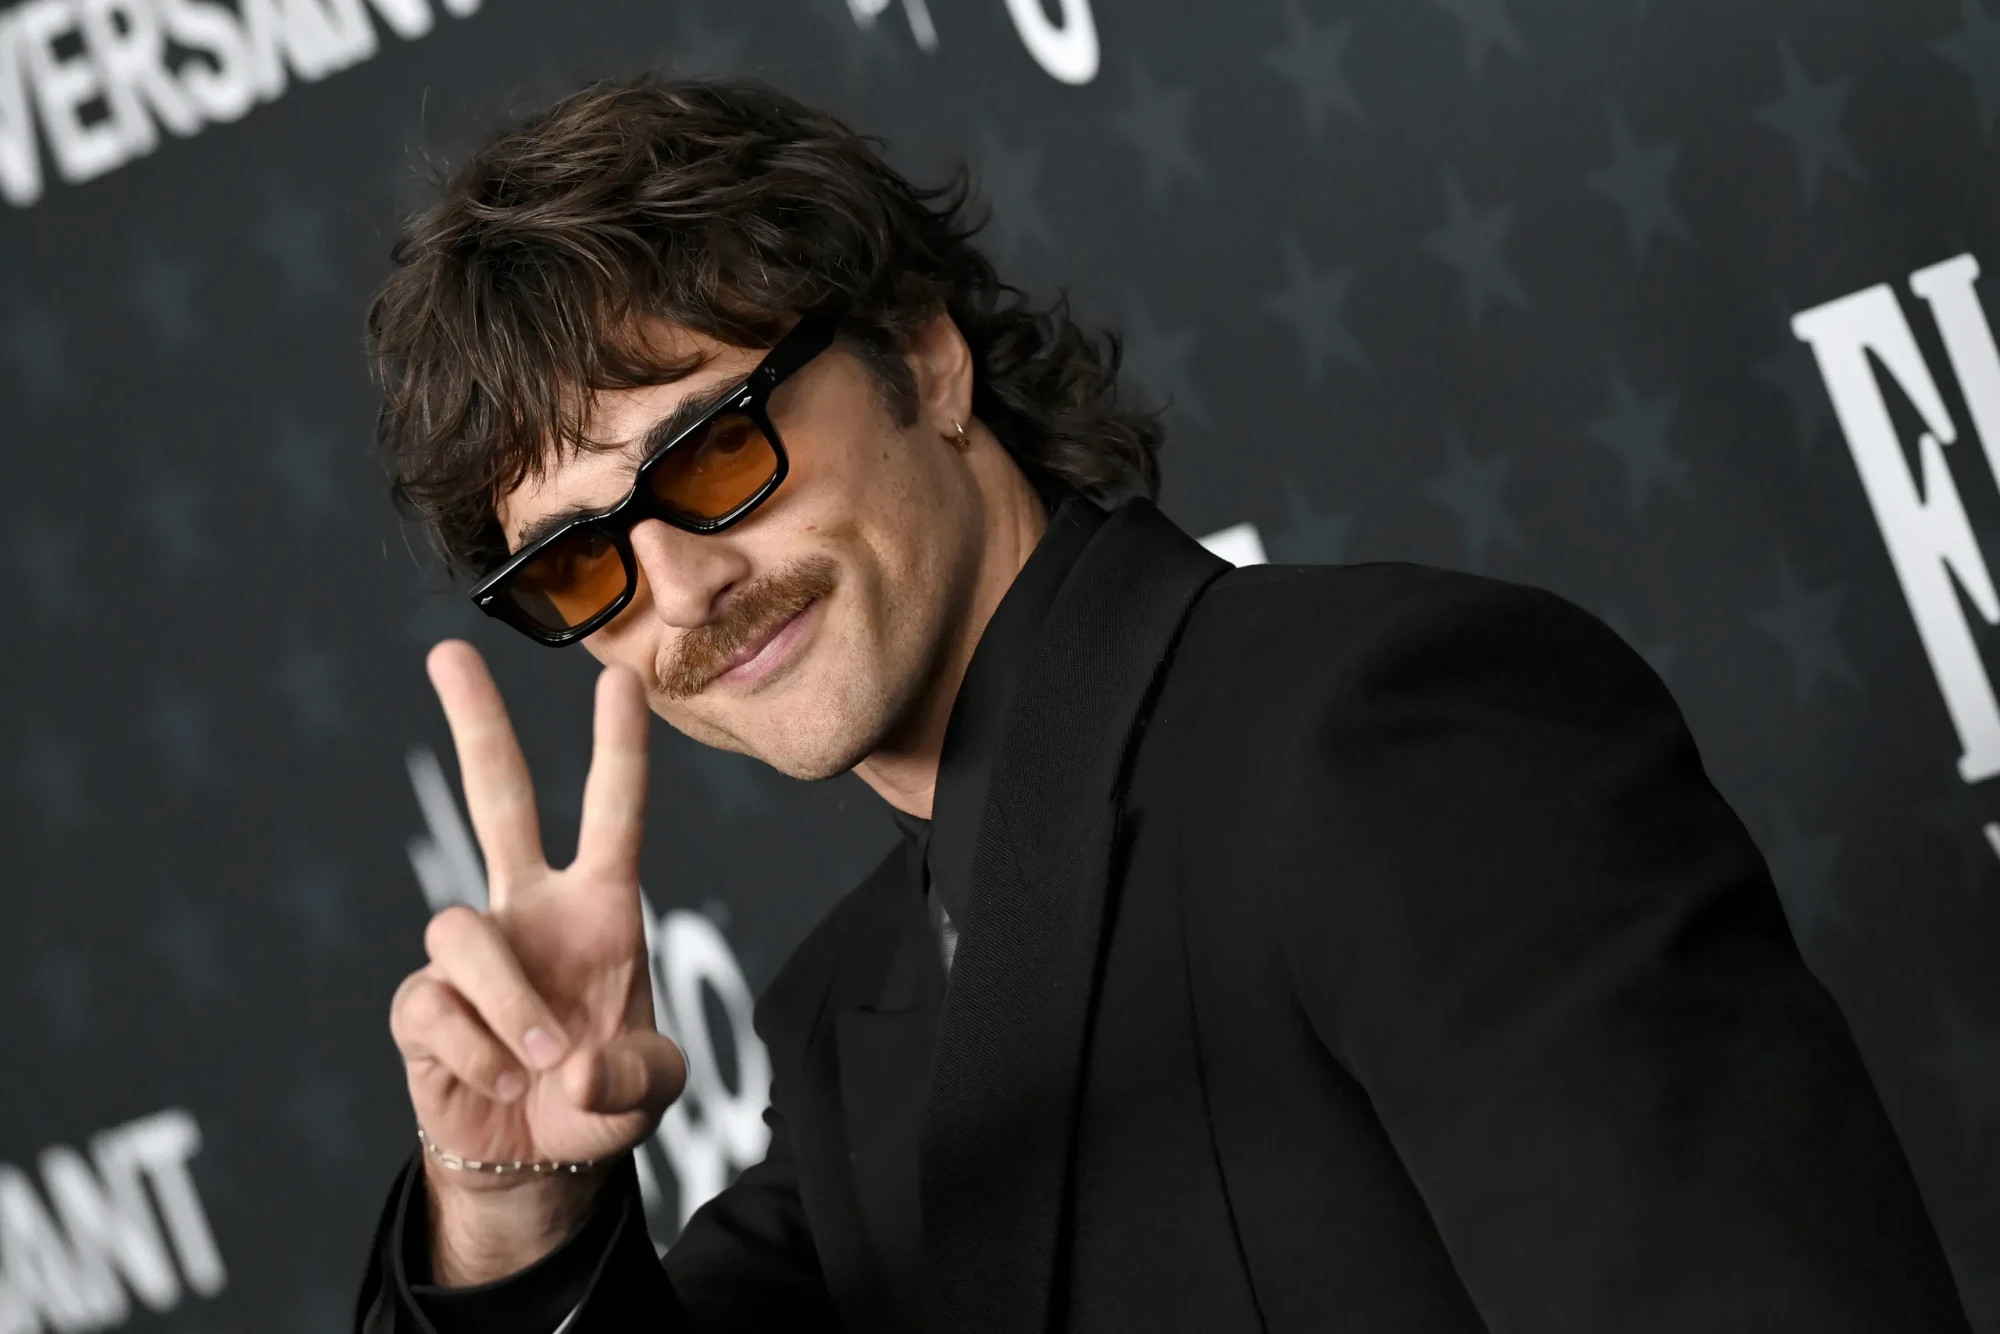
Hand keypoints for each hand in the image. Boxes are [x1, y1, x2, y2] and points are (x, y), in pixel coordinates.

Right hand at [389, 640, 685, 1281]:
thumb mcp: (653, 1089)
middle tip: (450, 652)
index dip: (619, 750)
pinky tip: (500, 1083)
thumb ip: (637, 1076)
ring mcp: (473, 954)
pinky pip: (432, 1004)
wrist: (538, 1160)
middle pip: (496, 798)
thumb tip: (573, 1063)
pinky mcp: (422, 1005)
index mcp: (599, 910)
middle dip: (476, 725)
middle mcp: (529, 911)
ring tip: (541, 1063)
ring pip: (461, 930)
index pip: (614, 815)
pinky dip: (475, 1050)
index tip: (621, 679)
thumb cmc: (603, 1095)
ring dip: (509, 1003)